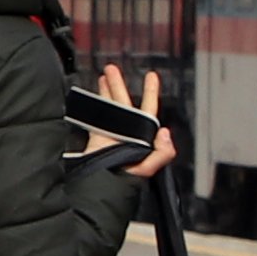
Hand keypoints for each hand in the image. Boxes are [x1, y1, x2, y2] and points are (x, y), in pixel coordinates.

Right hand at [96, 63, 173, 178]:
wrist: (101, 186)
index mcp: (142, 136)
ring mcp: (112, 132)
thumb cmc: (125, 180)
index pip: (148, 109)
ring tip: (103, 75)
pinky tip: (91, 96)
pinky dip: (93, 105)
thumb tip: (165, 132)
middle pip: (124, 101)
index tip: (151, 76)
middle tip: (112, 69)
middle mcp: (128, 131)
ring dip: (106, 89)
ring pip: (110, 105)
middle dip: (118, 84)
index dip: (151, 92)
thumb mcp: (148, 168)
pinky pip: (95, 116)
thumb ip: (162, 153)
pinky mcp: (97, 136)